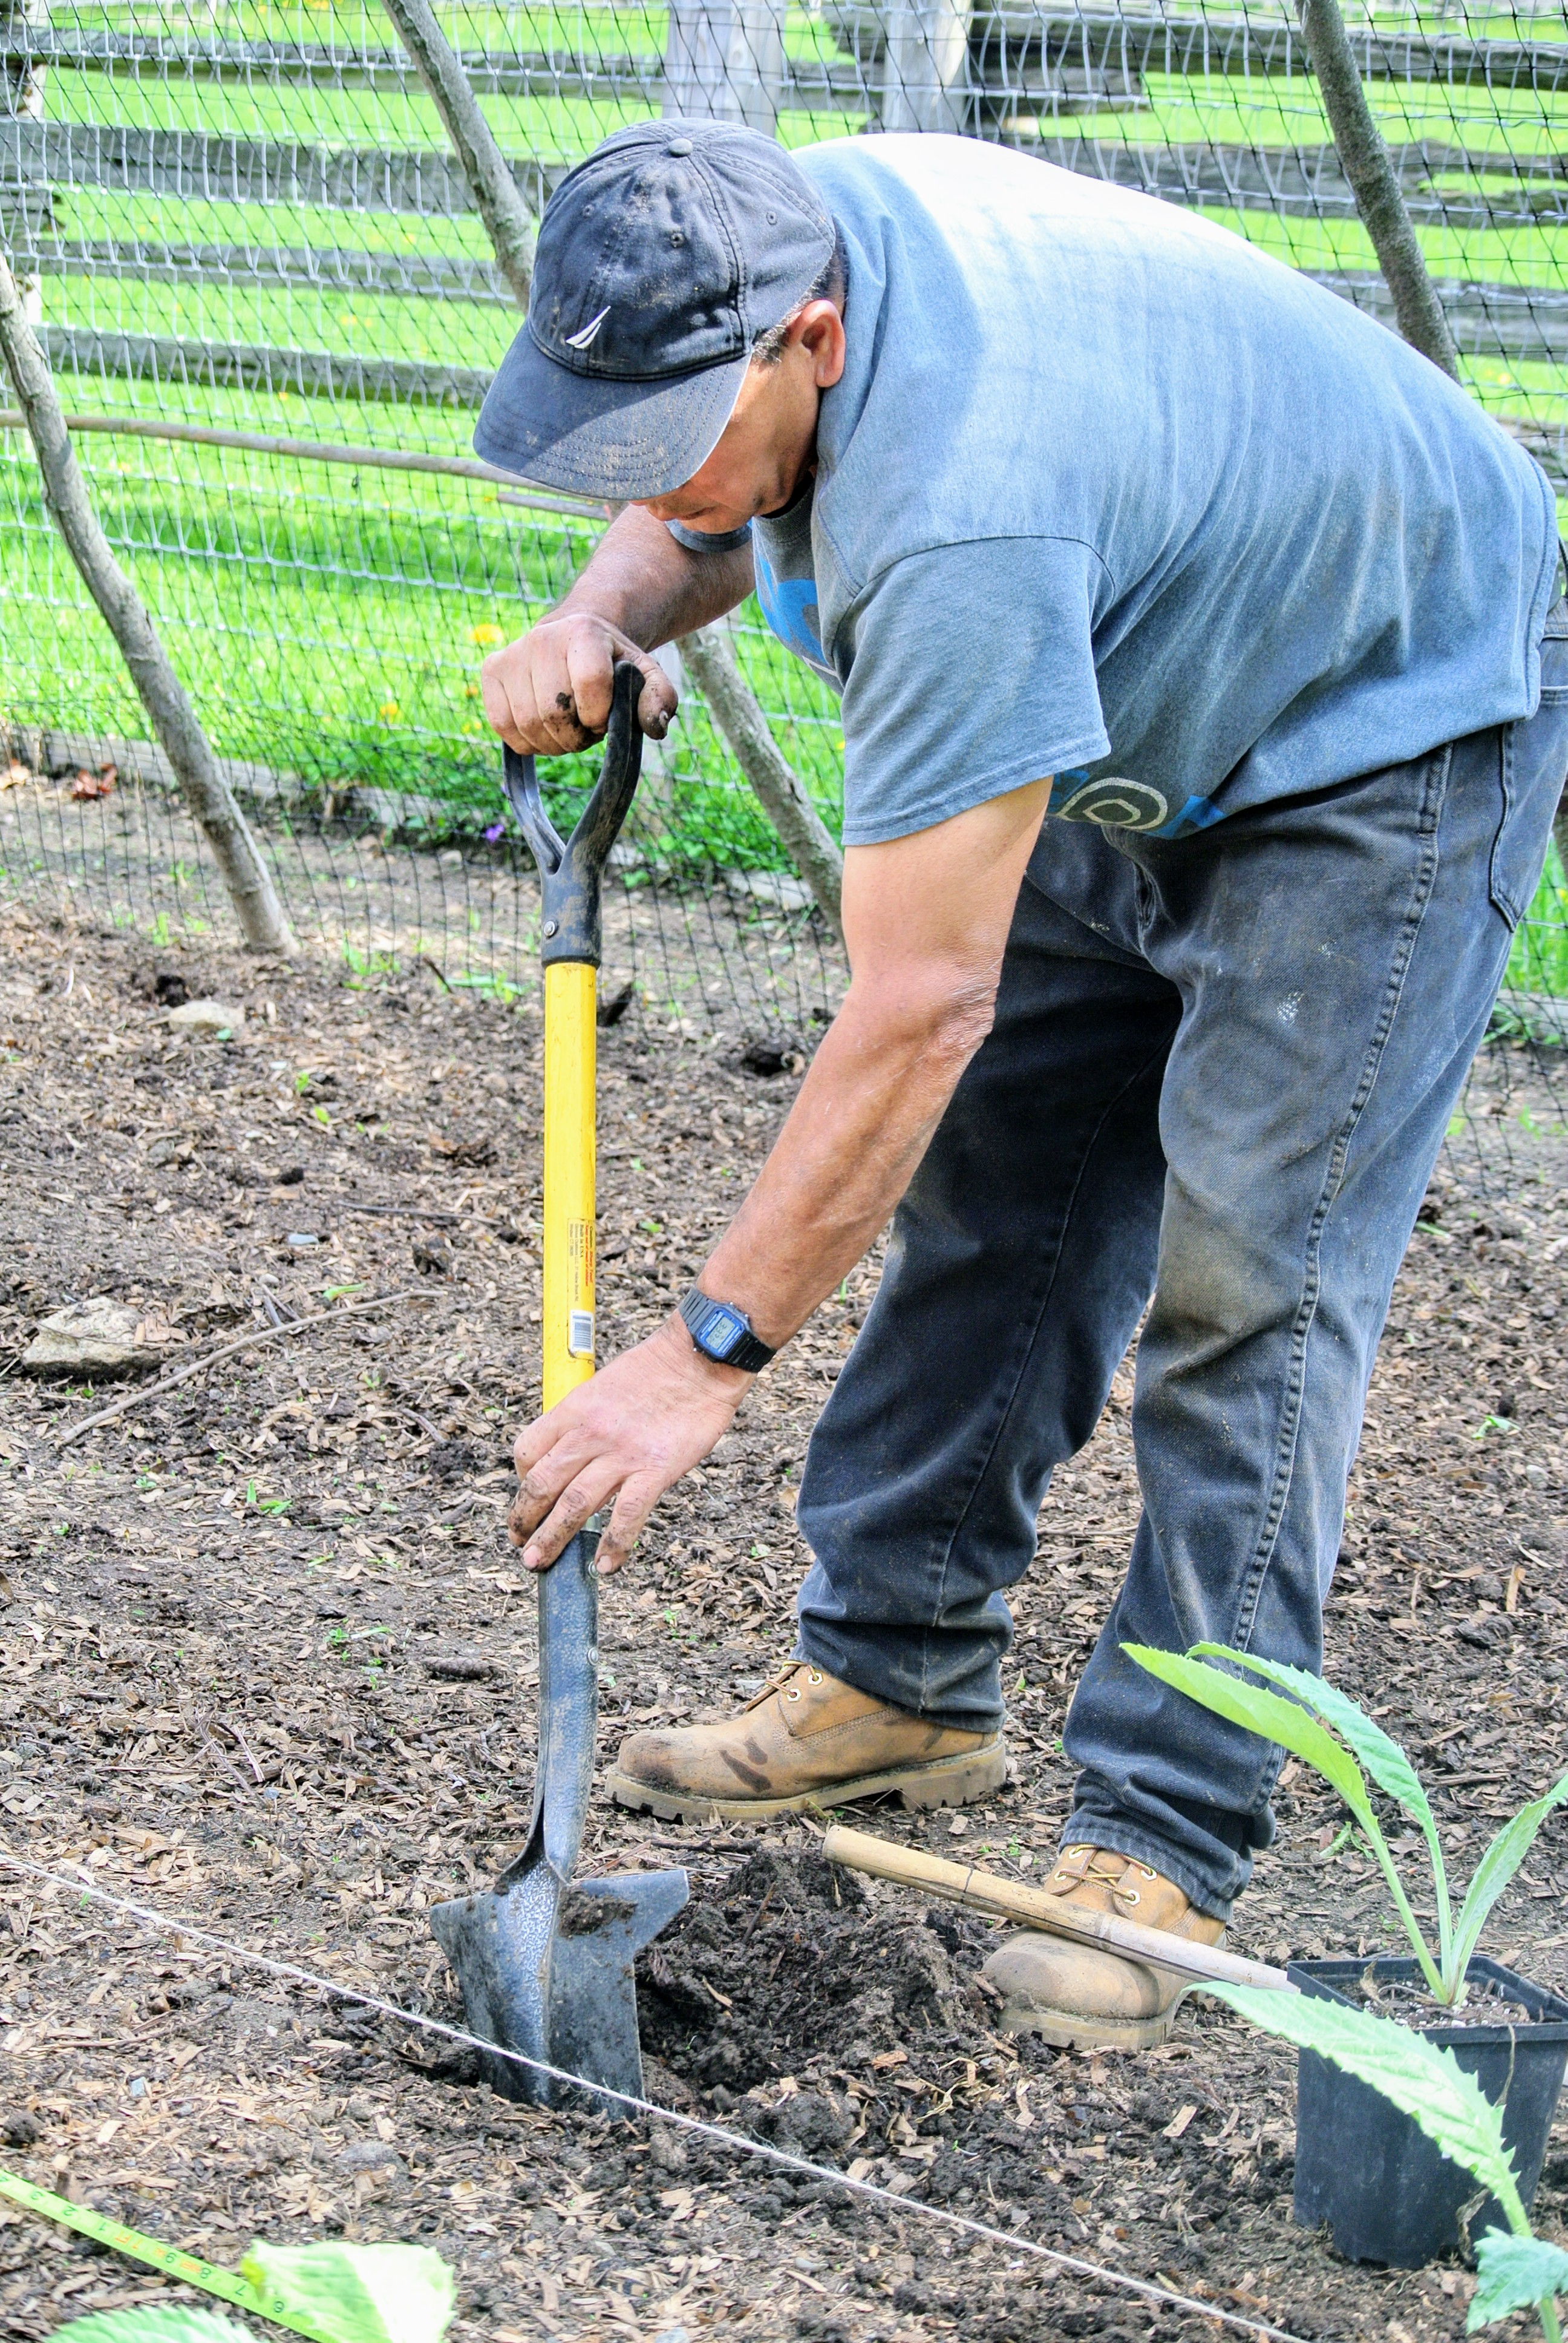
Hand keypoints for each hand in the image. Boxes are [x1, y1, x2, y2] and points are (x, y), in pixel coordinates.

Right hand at [480, 612, 676, 755]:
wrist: (575, 637)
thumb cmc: (613, 664)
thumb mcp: (645, 674)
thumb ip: (659, 697)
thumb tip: (655, 724)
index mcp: (584, 632)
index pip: (589, 684)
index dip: (598, 716)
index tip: (603, 719)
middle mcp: (542, 638)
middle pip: (555, 713)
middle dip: (576, 735)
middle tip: (586, 727)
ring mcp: (512, 654)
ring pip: (528, 725)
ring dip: (553, 742)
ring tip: (568, 726)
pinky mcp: (491, 671)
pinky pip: (504, 727)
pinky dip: (528, 743)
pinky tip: (544, 729)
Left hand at [508, 1318, 751, 1572]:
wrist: (701, 1357)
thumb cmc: (658, 1369)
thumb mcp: (604, 1385)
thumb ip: (585, 1420)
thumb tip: (576, 1453)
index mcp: (574, 1408)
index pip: (528, 1451)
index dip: (521, 1480)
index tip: (528, 1497)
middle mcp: (590, 1433)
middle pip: (542, 1485)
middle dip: (524, 1521)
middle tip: (519, 1544)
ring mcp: (622, 1453)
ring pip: (574, 1505)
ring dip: (552, 1539)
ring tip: (539, 1562)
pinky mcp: (656, 1468)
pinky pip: (626, 1515)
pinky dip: (612, 1545)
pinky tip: (605, 1565)